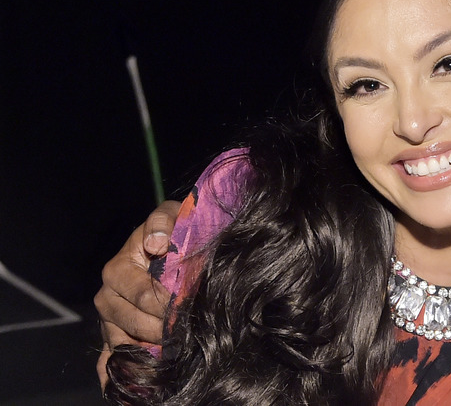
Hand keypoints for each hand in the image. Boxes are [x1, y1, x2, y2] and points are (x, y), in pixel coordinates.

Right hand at [95, 200, 180, 386]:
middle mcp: (107, 297)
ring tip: (176, 349)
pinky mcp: (113, 336)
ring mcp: (109, 320)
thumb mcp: (172, 215)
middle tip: (188, 327)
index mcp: (117, 270)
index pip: (144, 296)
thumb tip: (156, 243)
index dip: (169, 303)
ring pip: (126, 345)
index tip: (188, 305)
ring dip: (151, 349)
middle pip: (136, 324)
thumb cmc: (172, 230)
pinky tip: (131, 390)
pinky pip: (109, 361)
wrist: (168, 245)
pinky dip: (119, 374)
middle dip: (165, 327)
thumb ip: (163, 221)